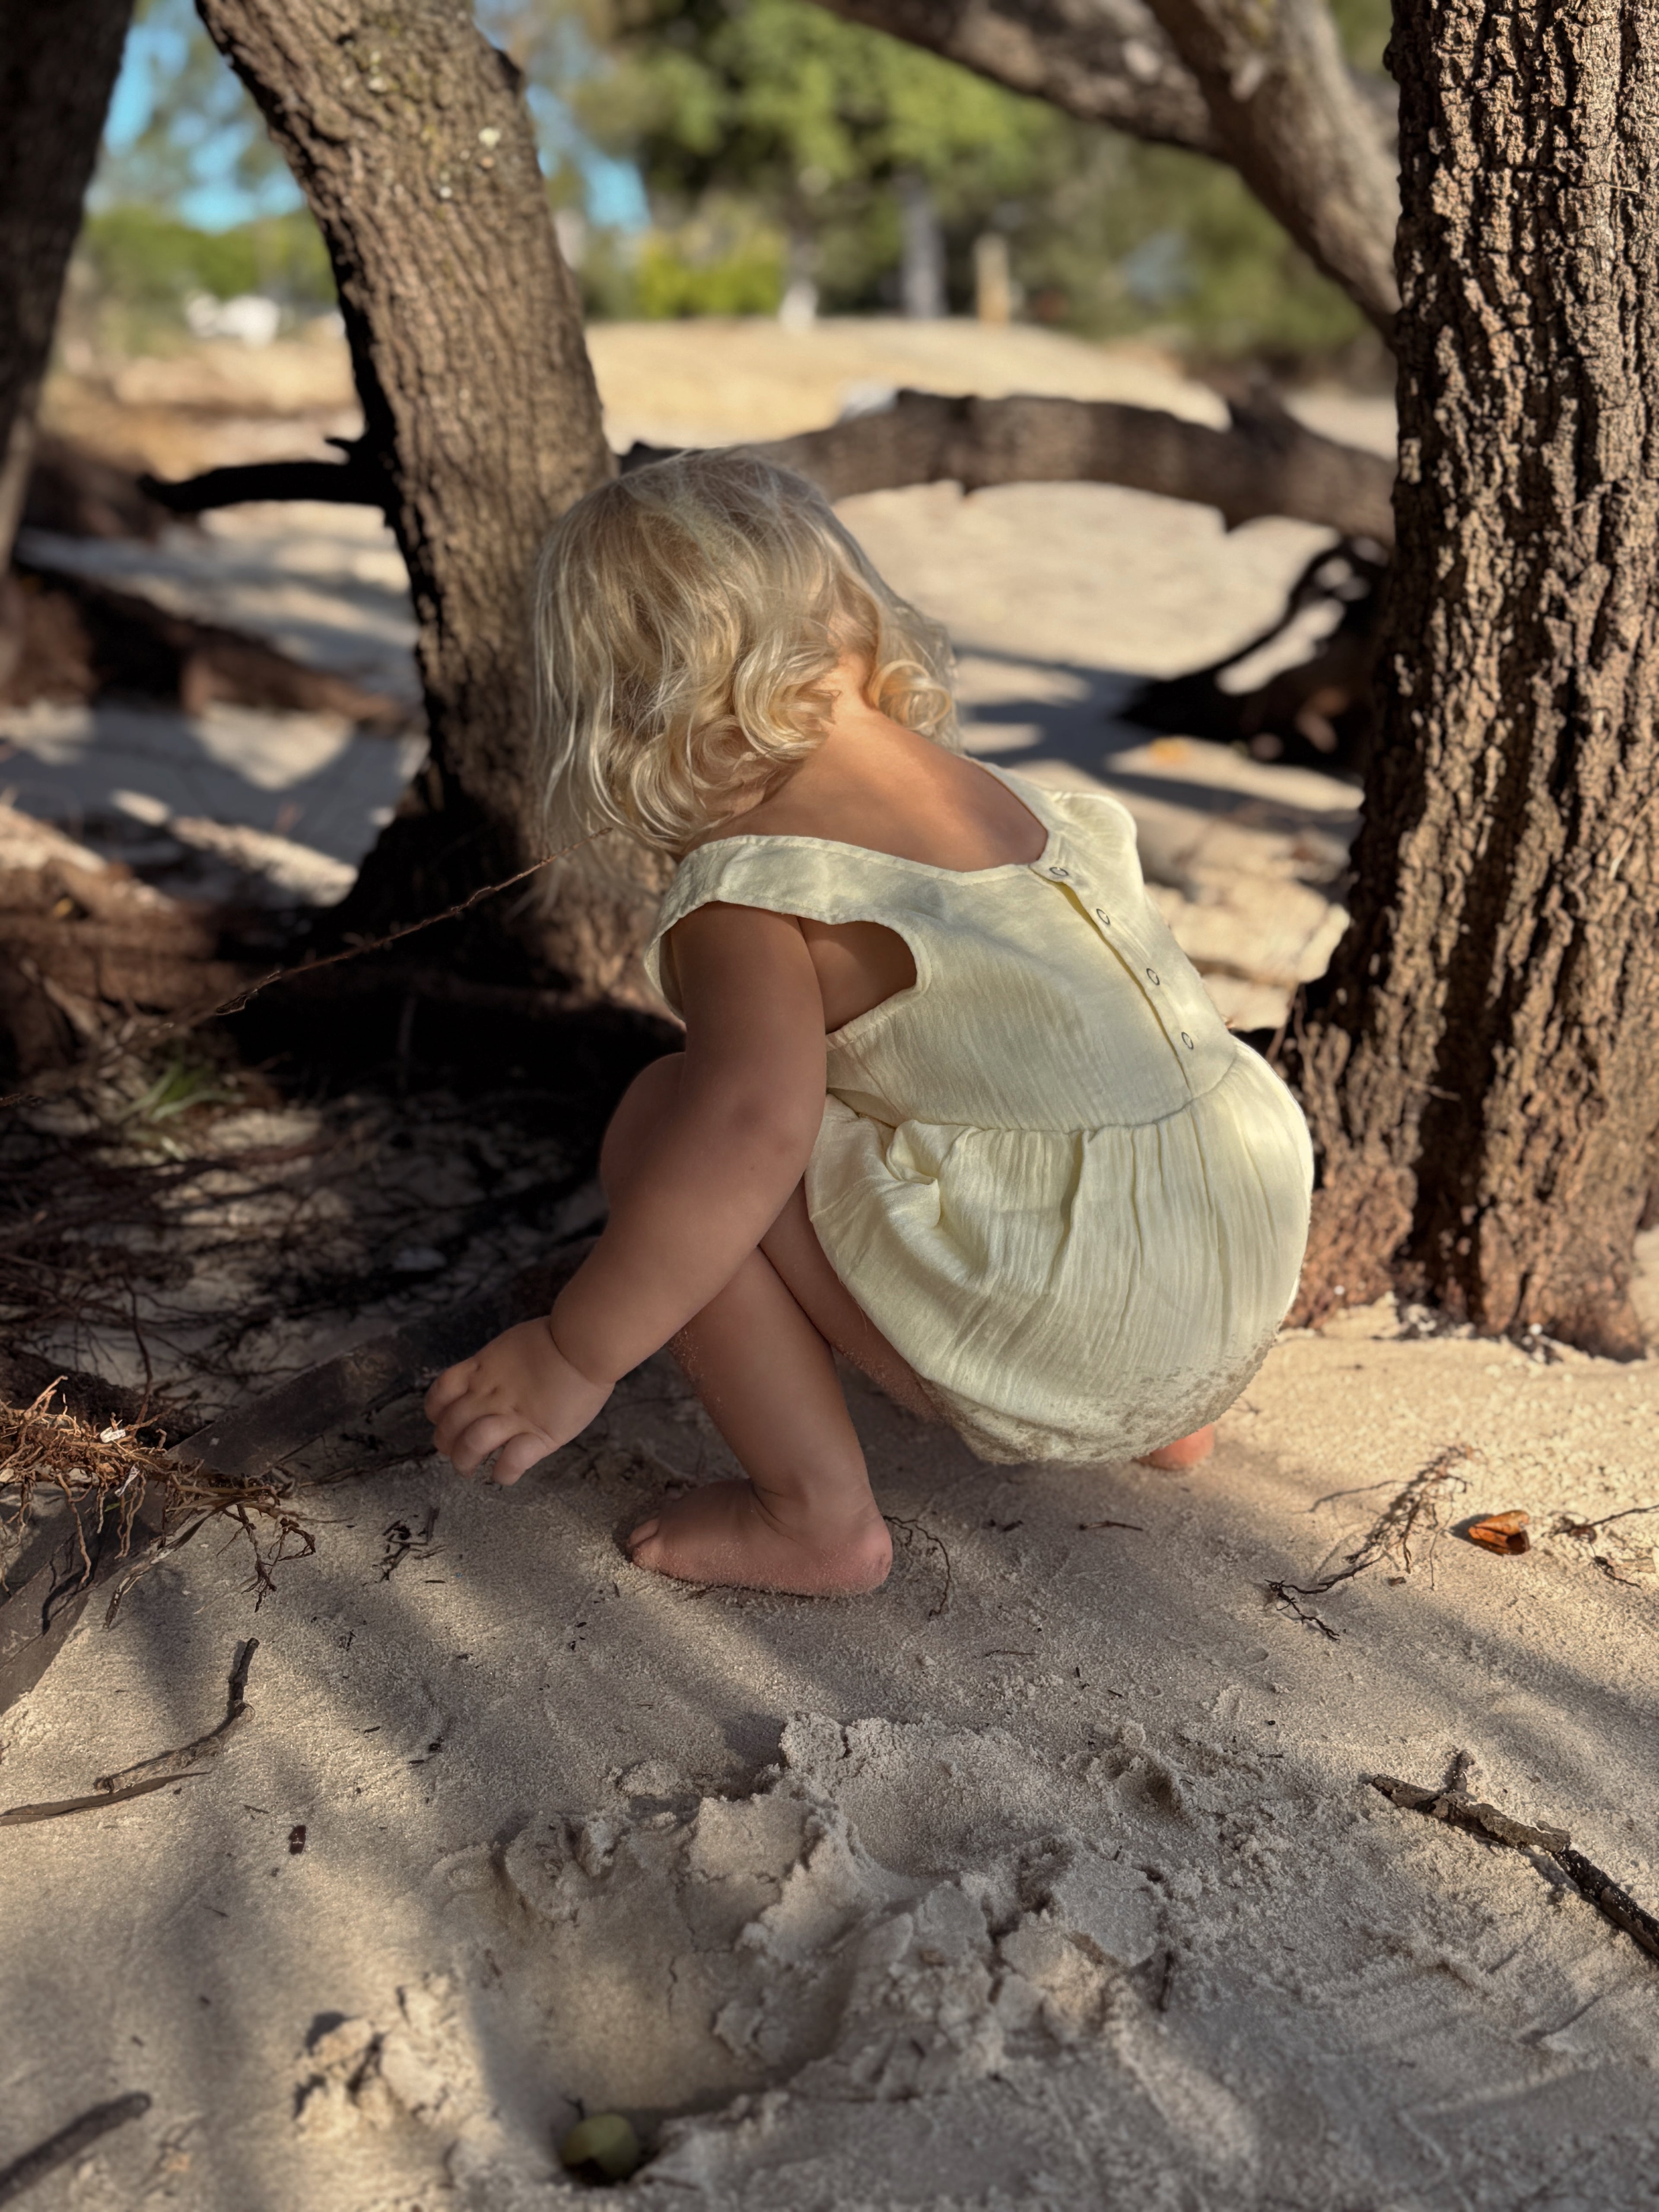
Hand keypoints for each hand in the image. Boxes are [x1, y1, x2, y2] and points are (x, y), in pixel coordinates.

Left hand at [424, 1318, 610, 1484]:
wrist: (585, 1343)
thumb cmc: (558, 1339)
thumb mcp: (511, 1346)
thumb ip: (495, 1366)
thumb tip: (488, 1379)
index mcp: (481, 1371)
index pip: (439, 1395)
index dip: (435, 1413)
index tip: (443, 1420)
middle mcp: (490, 1395)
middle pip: (449, 1425)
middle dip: (445, 1444)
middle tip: (454, 1451)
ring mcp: (514, 1417)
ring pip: (471, 1445)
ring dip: (464, 1461)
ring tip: (468, 1468)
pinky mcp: (539, 1435)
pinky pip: (511, 1463)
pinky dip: (503, 1473)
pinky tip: (504, 1473)